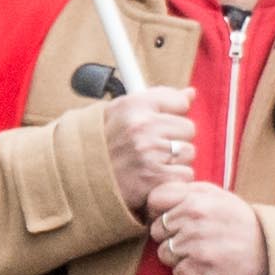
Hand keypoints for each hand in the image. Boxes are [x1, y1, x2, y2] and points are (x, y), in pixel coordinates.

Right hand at [102, 84, 196, 217]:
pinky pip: (185, 175)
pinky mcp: (154, 179)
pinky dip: (173, 180)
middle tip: (152, 148)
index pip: (180, 102)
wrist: (83, 179)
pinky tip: (154, 179)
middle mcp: (141, 127)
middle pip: (188, 128)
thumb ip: (159, 100)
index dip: (172, 115)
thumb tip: (191, 93)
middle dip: (175, 139)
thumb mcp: (123, 112)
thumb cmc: (106, 144)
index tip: (160, 124)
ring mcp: (148, 154)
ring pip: (188, 153)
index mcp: (133, 106)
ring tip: (151, 163)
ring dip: (175, 161)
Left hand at [150, 180, 268, 274]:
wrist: (271, 252)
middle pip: (157, 231)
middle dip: (170, 238)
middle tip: (190, 241)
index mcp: (196, 198)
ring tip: (198, 255)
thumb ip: (191, 191)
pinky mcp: (203, 267)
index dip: (159, 211)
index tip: (171, 220)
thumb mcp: (220, 196)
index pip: (156, 200)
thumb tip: (162, 196)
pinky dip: (188, 274)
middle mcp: (194, 219)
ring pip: (165, 254)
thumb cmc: (242, 224)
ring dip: (178, 258)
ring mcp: (197, 244)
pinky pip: (178, 272)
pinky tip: (203, 268)